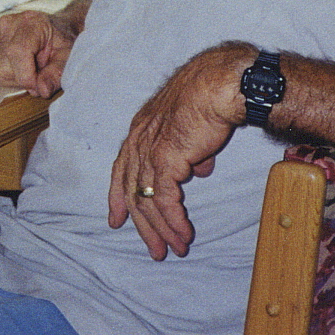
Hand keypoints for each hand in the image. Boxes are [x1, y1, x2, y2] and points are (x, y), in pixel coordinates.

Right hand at [0, 10, 75, 97]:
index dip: (25, 77)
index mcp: (31, 24)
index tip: (37, 87)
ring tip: (26, 69)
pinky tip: (16, 65)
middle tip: (37, 76)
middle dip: (20, 80)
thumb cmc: (63, 41)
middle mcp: (10, 24)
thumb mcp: (67, 58)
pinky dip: (1, 70)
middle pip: (3, 66)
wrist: (59, 27)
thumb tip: (42, 90)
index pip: (17, 52)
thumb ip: (56, 74)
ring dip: (10, 77)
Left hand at [105, 44, 249, 259]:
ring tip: (175, 249)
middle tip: (155, 249)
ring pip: (146, 200)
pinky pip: (164, 199)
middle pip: (131, 191)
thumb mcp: (193, 129)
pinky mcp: (165, 159)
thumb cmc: (208, 99)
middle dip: (143, 224)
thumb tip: (199, 169)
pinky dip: (173, 220)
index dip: (118, 196)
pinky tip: (183, 234)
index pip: (121, 169)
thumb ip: (191, 152)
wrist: (217, 86)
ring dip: (162, 228)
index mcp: (140, 130)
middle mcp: (138, 141)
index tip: (117, 220)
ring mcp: (148, 150)